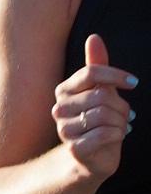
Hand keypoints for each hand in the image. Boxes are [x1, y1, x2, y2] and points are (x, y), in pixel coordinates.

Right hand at [51, 32, 136, 186]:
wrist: (92, 156)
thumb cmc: (97, 120)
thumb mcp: (100, 91)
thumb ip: (97, 65)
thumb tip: (94, 37)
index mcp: (64, 90)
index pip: (91, 73)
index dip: (116, 76)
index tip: (134, 83)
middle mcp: (59, 108)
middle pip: (101, 95)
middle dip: (121, 105)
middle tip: (126, 114)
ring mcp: (64, 130)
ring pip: (105, 115)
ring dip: (121, 121)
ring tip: (121, 126)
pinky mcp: (74, 148)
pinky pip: (105, 134)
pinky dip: (119, 134)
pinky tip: (118, 136)